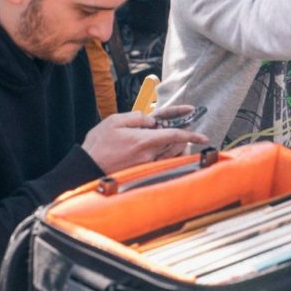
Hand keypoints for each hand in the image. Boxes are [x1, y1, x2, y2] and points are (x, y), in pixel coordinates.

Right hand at [81, 111, 208, 173]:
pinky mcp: (142, 172)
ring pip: (171, 156)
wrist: (87, 168)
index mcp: (144, 140)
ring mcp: (146, 166)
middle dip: (183, 138)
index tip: (203, 136)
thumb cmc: (98, 145)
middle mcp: (148, 155)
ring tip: (174, 139)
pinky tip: (163, 150)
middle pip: (176, 146)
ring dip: (177, 147)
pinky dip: (168, 156)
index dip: (191, 134)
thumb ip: (137, 117)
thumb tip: (152, 120)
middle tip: (183, 128)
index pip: (174, 135)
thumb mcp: (115, 121)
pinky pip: (163, 164)